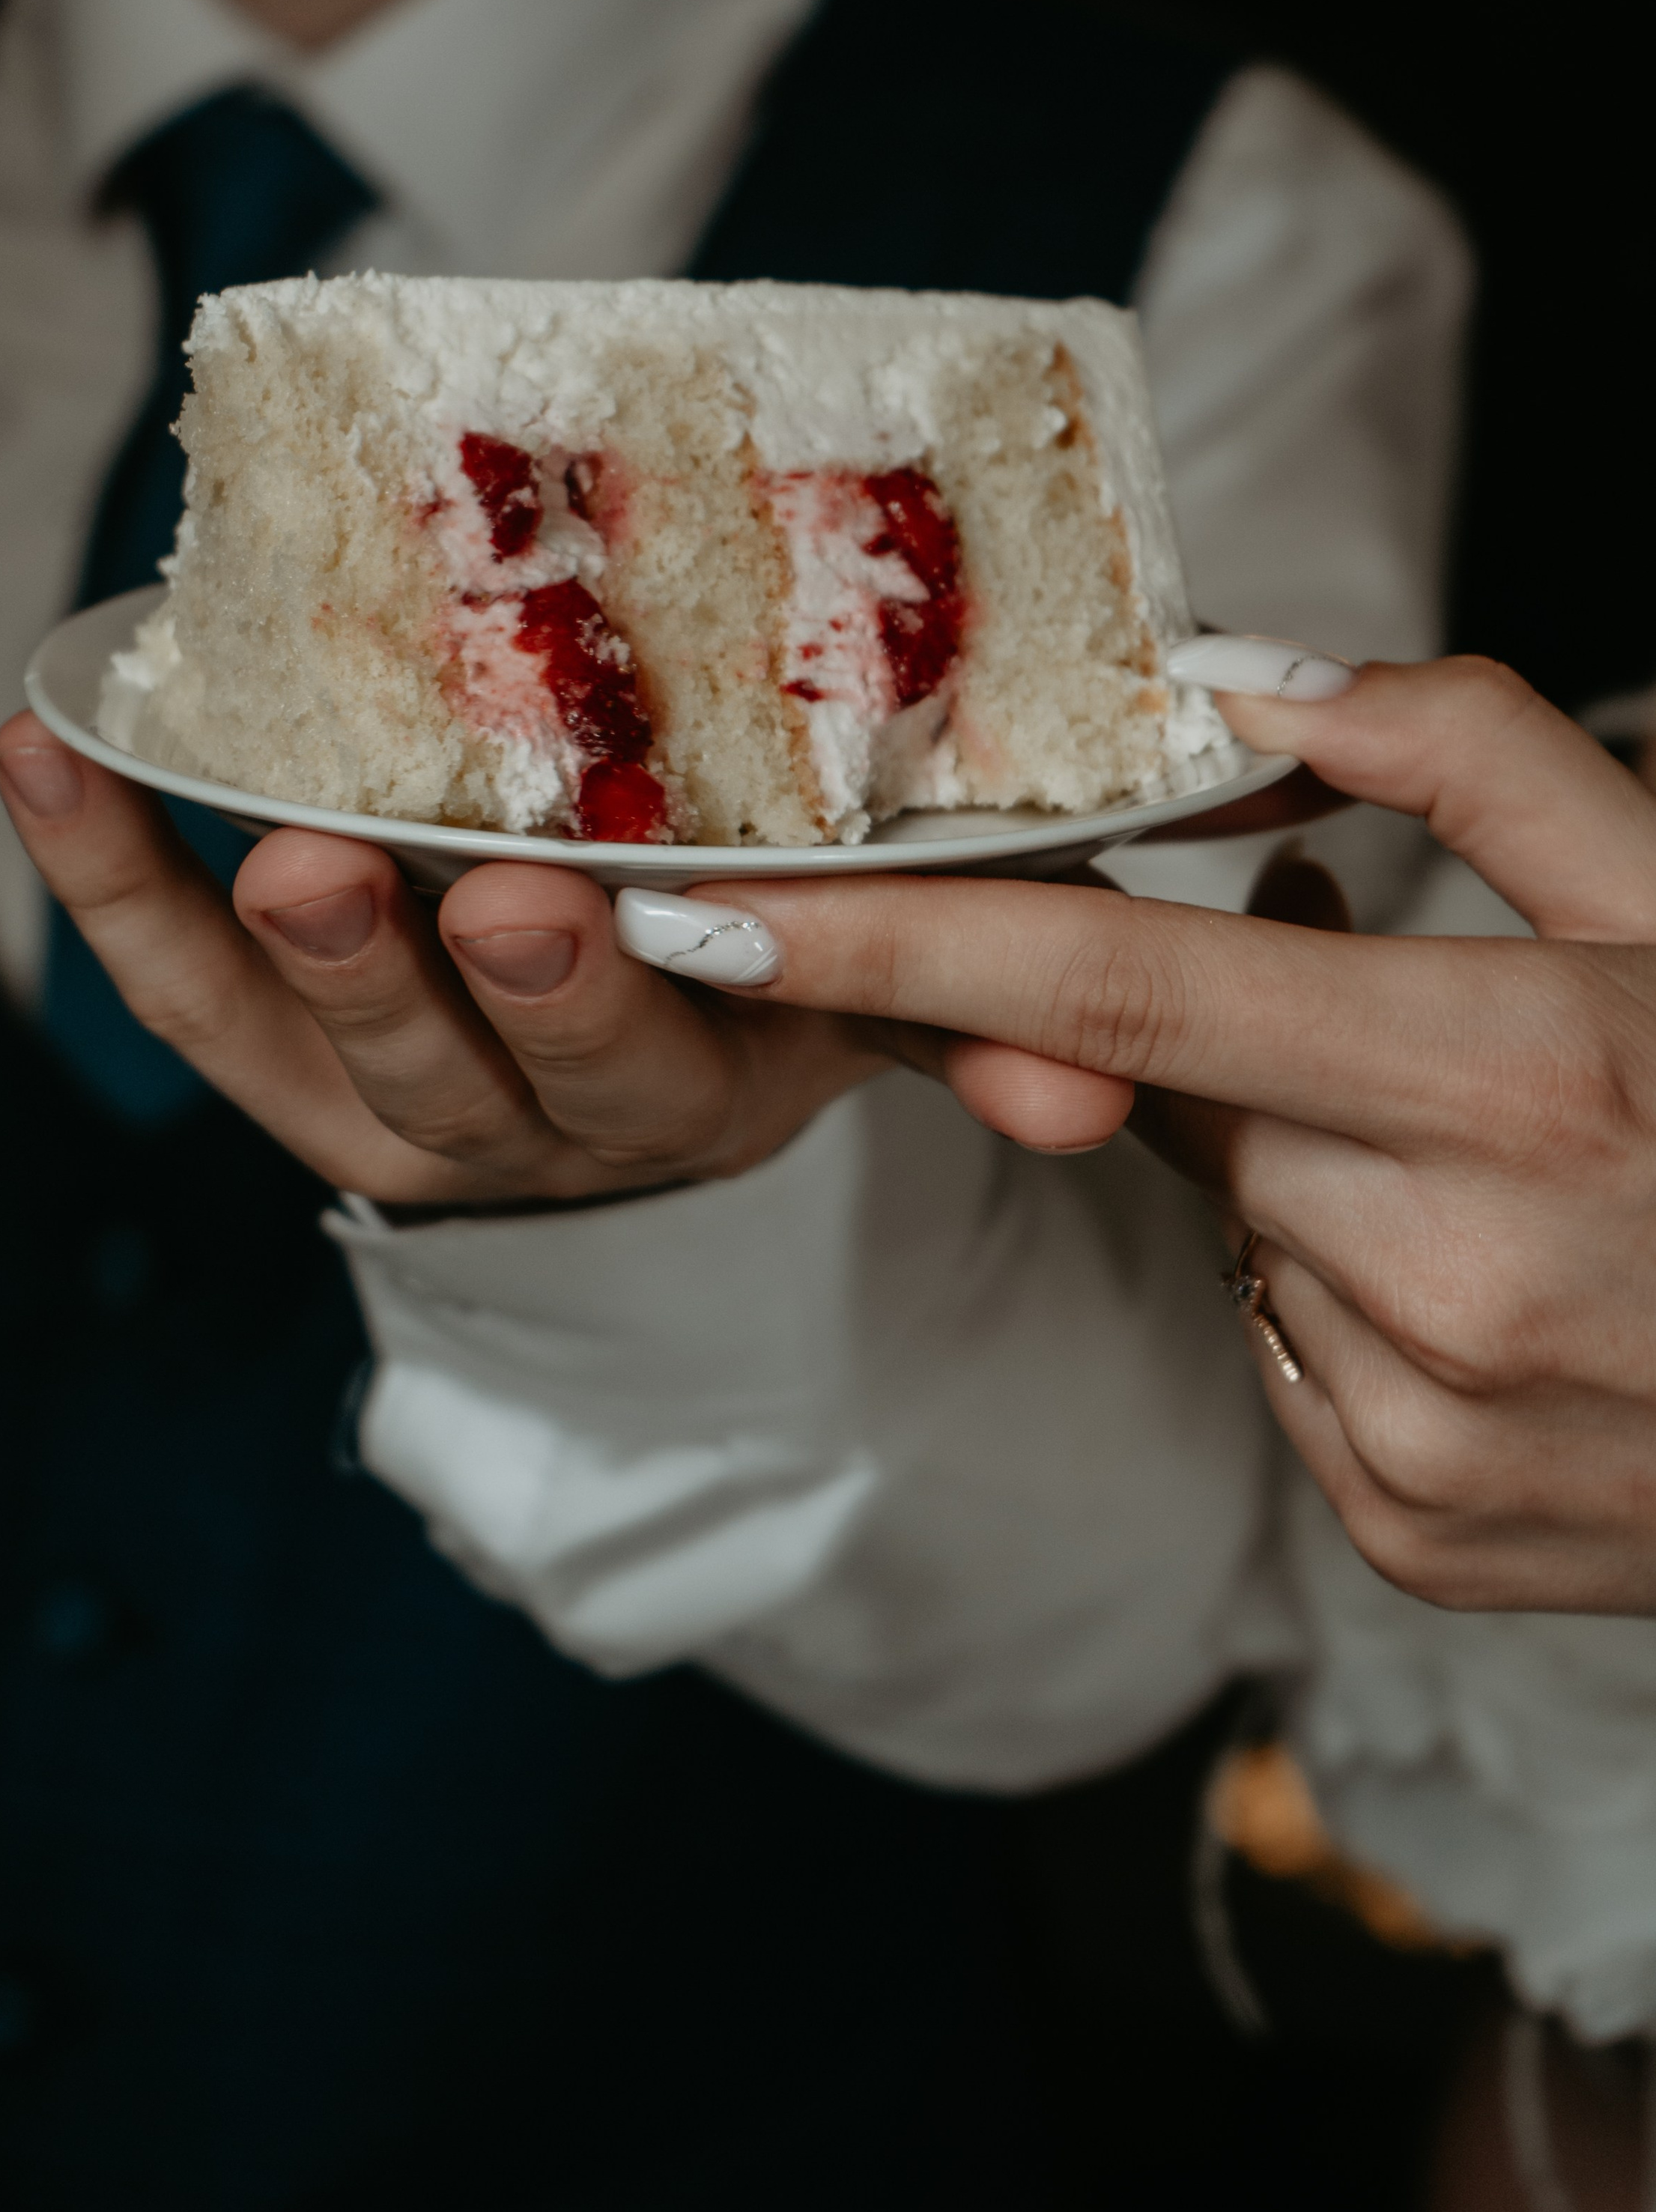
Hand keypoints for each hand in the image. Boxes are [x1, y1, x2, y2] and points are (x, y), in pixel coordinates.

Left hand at [0, 715, 902, 1206]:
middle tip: (371, 871)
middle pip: (463, 1075)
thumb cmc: (780, 974)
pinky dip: (106, 881)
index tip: (569, 904)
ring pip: (305, 1052)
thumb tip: (1097, 1093)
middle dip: (422, 979)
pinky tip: (42, 751)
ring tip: (220, 825)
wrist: (637, 1046)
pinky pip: (175, 992)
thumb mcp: (887, 999)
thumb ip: (979, 1024)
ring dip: (250, 944)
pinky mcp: (274, 1066)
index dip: (600, 1000)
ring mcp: (386, 1107)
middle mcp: (523, 1130)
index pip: (648, 1069)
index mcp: (686, 1097)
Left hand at [691, 658, 1655, 1612]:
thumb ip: (1468, 759)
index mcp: (1504, 1084)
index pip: (1104, 997)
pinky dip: (1357, 1294)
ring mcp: (1416, 1433)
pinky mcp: (1406, 1532)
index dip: (879, 950)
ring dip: (1317, 1170)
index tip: (695, 909)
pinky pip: (1295, 1360)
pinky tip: (1515, 1285)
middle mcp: (1436, 1279)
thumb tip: (1242, 678)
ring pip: (1243, 1233)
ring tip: (1510, 1170)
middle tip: (1386, 1014)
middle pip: (1179, 1109)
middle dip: (1229, 1046)